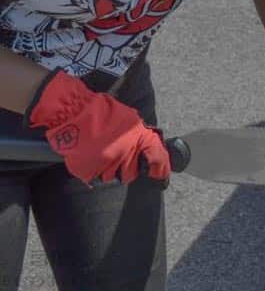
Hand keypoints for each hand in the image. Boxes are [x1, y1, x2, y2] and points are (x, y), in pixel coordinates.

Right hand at [26, 71, 170, 185]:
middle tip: (115, 156)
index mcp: (139, 138)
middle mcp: (126, 153)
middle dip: (125, 169)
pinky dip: (91, 169)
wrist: (76, 114)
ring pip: (111, 177)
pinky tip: (88, 156)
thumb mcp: (130, 119)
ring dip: (106, 169)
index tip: (159, 174)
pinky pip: (93, 177)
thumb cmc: (103, 112)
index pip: (157, 157)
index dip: (161, 168)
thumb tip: (146, 148)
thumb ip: (139, 135)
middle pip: (130, 174)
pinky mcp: (89, 171)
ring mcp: (108, 163)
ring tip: (99, 152)